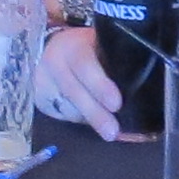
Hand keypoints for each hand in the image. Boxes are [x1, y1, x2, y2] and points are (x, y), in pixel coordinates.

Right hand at [33, 23, 132, 137]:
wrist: (50, 47)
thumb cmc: (87, 49)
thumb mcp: (99, 46)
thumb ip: (114, 63)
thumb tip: (140, 95)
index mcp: (73, 46)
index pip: (84, 65)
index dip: (100, 86)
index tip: (116, 104)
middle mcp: (53, 63)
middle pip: (74, 92)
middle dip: (95, 114)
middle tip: (112, 132)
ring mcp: (41, 82)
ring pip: (68, 109)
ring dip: (89, 119)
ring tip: (108, 127)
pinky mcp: (38, 99)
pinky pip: (62, 115)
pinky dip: (79, 119)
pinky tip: (87, 116)